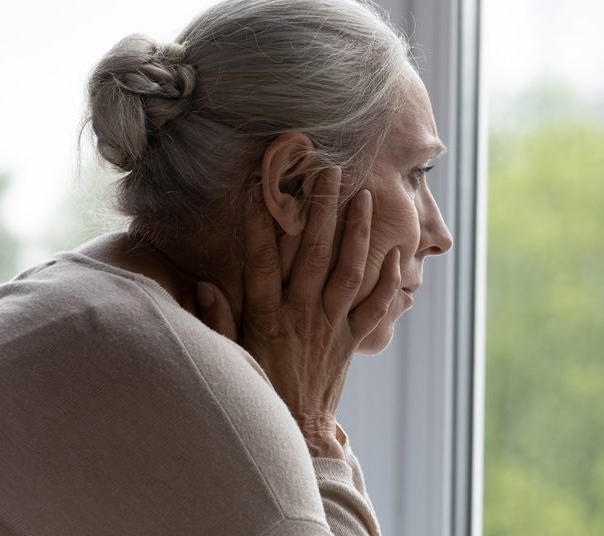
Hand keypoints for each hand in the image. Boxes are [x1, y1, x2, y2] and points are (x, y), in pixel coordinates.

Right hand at [197, 167, 401, 457]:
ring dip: (356, 233)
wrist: (294, 432)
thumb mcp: (229, 357)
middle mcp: (300, 315)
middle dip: (320, 210)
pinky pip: (374, 308)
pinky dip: (389, 283)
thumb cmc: (258, 391)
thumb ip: (216, 321)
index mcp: (265, 317)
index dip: (261, 223)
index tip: (261, 187)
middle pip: (312, 254)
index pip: (262, 260)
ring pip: (347, 271)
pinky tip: (396, 256)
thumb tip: (206, 284)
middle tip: (328, 171)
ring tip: (363, 197)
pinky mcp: (351, 340)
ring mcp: (330, 326)